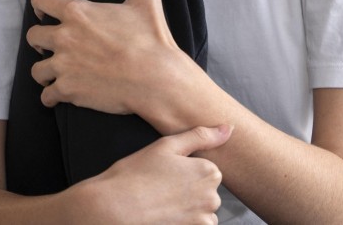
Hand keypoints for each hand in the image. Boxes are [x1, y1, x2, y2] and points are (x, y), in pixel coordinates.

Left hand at [28, 0, 193, 116]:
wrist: (157, 79)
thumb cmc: (152, 37)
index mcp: (78, 12)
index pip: (40, 1)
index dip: (41, 5)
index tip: (46, 12)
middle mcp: (65, 37)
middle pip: (33, 36)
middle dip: (41, 40)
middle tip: (54, 45)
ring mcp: (64, 66)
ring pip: (36, 69)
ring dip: (46, 70)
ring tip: (58, 71)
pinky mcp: (69, 91)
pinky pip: (46, 95)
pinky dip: (52, 95)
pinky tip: (63, 93)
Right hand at [84, 125, 230, 224]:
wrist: (113, 208)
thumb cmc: (136, 175)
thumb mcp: (167, 146)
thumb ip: (201, 136)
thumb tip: (228, 128)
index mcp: (208, 172)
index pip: (209, 172)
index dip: (187, 172)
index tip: (168, 174)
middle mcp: (211, 199)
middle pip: (207, 194)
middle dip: (190, 192)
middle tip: (162, 189)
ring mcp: (202, 221)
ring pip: (202, 214)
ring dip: (188, 211)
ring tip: (161, 204)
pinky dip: (183, 223)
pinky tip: (164, 216)